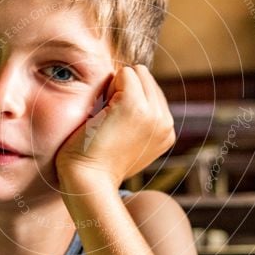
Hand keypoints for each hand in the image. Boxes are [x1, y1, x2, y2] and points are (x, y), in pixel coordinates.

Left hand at [55, 65, 175, 189]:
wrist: (88, 182)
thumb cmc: (97, 163)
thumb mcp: (127, 143)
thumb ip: (137, 122)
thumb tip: (127, 96)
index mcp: (166, 132)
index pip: (150, 91)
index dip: (127, 98)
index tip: (115, 125)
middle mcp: (166, 122)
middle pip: (146, 78)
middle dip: (124, 89)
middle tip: (108, 120)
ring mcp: (153, 113)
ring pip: (137, 73)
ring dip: (116, 88)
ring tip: (107, 118)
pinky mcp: (135, 105)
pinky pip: (124, 73)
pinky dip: (108, 86)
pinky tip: (102, 113)